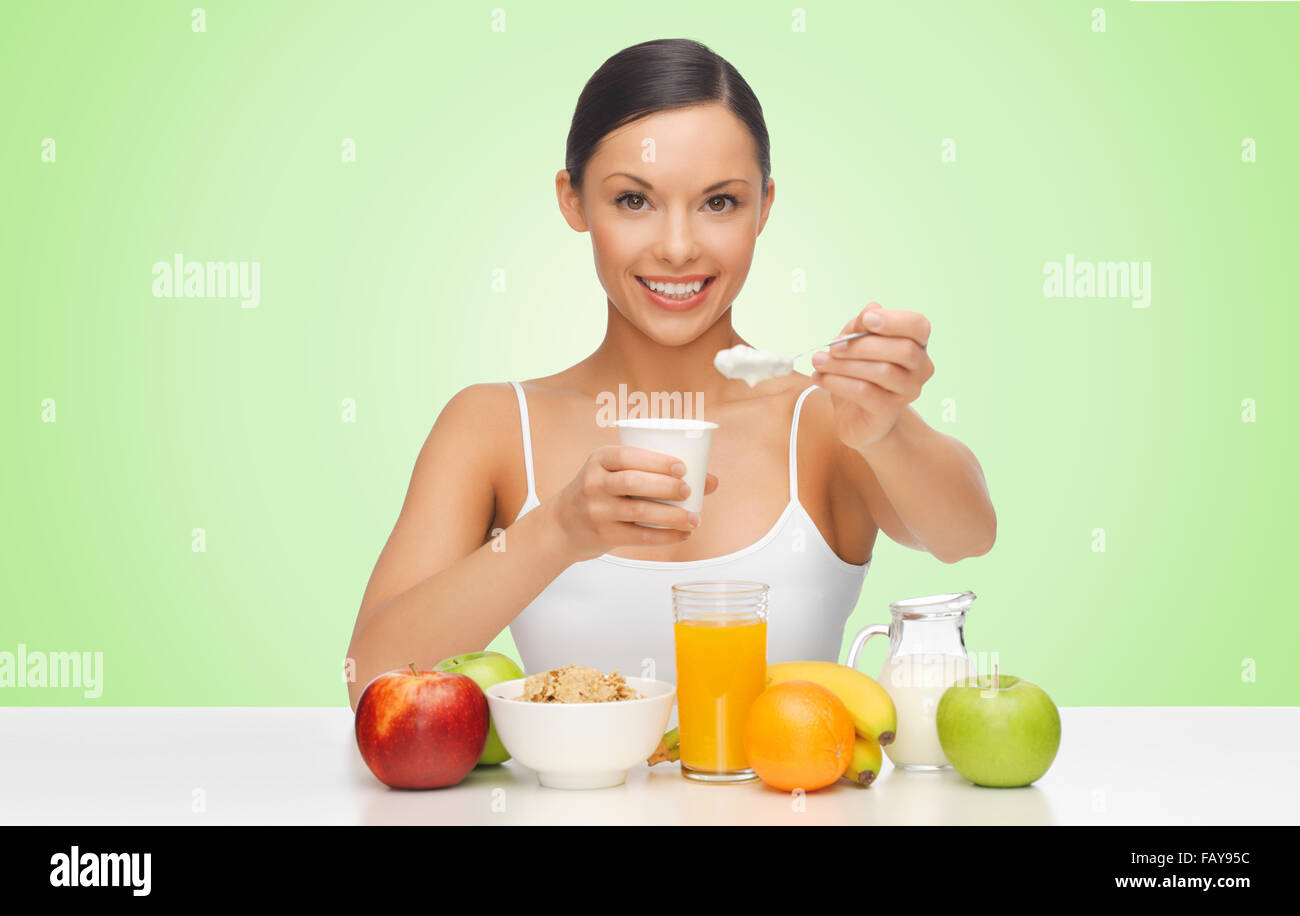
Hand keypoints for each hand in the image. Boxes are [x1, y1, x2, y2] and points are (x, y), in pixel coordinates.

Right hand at [547, 445, 719, 561]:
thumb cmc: (602, 493)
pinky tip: (682, 534)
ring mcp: (597, 510)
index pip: (627, 455)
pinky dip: (664, 537)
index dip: (656, 461)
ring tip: (694, 519)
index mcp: (599, 459)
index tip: (682, 467)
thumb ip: (656, 473)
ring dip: (671, 516)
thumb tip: (712, 481)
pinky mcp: (604, 535)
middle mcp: (594, 483)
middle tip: (689, 491)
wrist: (563, 525)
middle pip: (632, 482)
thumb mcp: (617, 474)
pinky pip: (638, 536)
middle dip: (665, 487)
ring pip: (638, 511)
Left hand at [810, 302, 933, 451]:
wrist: (857, 415)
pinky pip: (865, 392)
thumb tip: (871, 309)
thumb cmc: (859, 373)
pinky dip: (838, 382)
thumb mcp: (855, 344)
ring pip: (882, 372)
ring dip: (844, 364)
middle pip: (902, 350)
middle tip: (832, 346)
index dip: (893, 321)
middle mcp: (920, 367)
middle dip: (862, 345)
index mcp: (916, 343)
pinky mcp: (889, 411)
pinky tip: (820, 378)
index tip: (865, 320)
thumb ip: (861, 327)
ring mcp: (908, 391)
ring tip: (819, 362)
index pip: (918, 326)